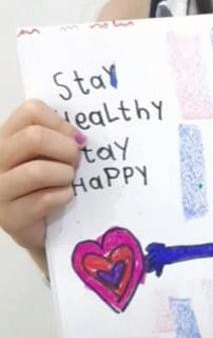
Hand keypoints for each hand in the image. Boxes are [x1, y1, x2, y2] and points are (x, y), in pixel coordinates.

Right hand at [0, 100, 83, 257]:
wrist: (38, 227)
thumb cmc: (46, 183)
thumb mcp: (49, 153)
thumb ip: (60, 137)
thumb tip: (79, 139)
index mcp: (6, 136)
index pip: (31, 110)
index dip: (60, 122)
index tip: (75, 138)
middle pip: (34, 137)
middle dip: (65, 149)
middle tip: (76, 162)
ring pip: (37, 171)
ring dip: (65, 175)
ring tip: (69, 180)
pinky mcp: (9, 217)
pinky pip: (44, 200)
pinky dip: (64, 196)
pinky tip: (65, 197)